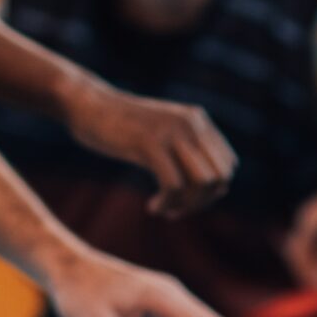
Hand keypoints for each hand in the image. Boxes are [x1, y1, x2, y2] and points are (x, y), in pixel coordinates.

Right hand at [64, 78, 236, 218]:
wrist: (89, 106)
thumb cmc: (122, 127)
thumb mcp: (162, 133)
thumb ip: (187, 151)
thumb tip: (216, 187)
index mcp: (198, 120)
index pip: (228, 166)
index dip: (212, 192)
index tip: (186, 199)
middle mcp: (190, 123)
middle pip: (220, 178)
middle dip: (202, 203)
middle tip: (176, 210)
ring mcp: (171, 132)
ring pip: (202, 184)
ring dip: (186, 206)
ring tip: (165, 209)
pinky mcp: (149, 143)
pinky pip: (173, 186)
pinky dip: (167, 204)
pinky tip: (152, 207)